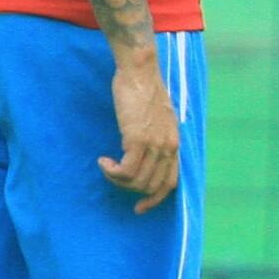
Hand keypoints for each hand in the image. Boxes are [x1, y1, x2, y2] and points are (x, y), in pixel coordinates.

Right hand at [100, 58, 179, 212]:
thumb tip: (144, 153)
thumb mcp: (158, 118)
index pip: (170, 183)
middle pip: (151, 186)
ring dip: (117, 179)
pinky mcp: (138, 140)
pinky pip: (126, 171)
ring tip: (106, 166)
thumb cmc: (144, 91)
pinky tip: (103, 162)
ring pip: (137, 181)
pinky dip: (112, 172)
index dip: (155, 199)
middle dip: (130, 189)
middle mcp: (169, 148)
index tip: (140, 206)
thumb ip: (156, 137)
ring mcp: (155, 145)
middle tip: (113, 177)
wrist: (140, 72)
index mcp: (175, 144)